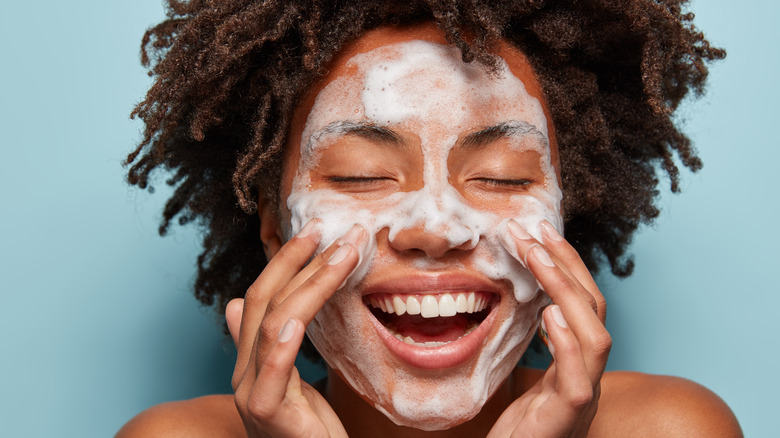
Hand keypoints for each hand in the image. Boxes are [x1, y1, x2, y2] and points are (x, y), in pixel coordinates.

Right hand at [226, 220, 366, 437]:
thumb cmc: (306, 434)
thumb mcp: (290, 383)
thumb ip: (267, 346)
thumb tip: (234, 305)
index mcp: (251, 359)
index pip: (261, 297)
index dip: (285, 262)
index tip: (316, 233)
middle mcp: (246, 371)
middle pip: (264, 301)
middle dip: (298, 260)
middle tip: (331, 229)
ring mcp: (254, 393)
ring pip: (274, 324)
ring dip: (310, 283)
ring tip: (341, 254)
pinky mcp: (269, 415)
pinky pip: (272, 372)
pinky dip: (282, 343)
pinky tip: (298, 318)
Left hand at [488, 220, 610, 437]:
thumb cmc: (516, 428)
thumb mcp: (524, 375)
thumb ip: (531, 342)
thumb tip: (518, 298)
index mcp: (576, 362)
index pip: (583, 303)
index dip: (566, 265)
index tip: (539, 231)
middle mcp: (587, 375)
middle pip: (594, 309)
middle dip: (566, 265)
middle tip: (534, 231)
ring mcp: (582, 397)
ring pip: (596, 338)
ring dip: (566, 291)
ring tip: (537, 258)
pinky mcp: (567, 419)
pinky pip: (578, 379)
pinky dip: (567, 343)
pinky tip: (549, 315)